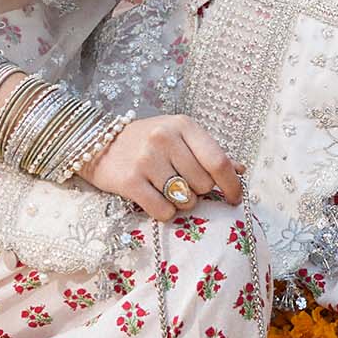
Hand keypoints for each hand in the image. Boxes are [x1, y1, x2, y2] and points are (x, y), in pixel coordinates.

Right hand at [76, 113, 243, 221]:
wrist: (96, 142)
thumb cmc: (145, 141)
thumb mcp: (179, 137)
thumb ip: (209, 153)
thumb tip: (241, 172)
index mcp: (183, 125)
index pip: (218, 161)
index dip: (231, 185)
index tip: (234, 198)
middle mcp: (164, 138)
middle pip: (202, 184)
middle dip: (199, 192)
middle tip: (184, 186)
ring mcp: (146, 159)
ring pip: (184, 199)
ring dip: (181, 203)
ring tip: (168, 192)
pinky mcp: (129, 181)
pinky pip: (163, 210)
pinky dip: (164, 212)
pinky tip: (155, 201)